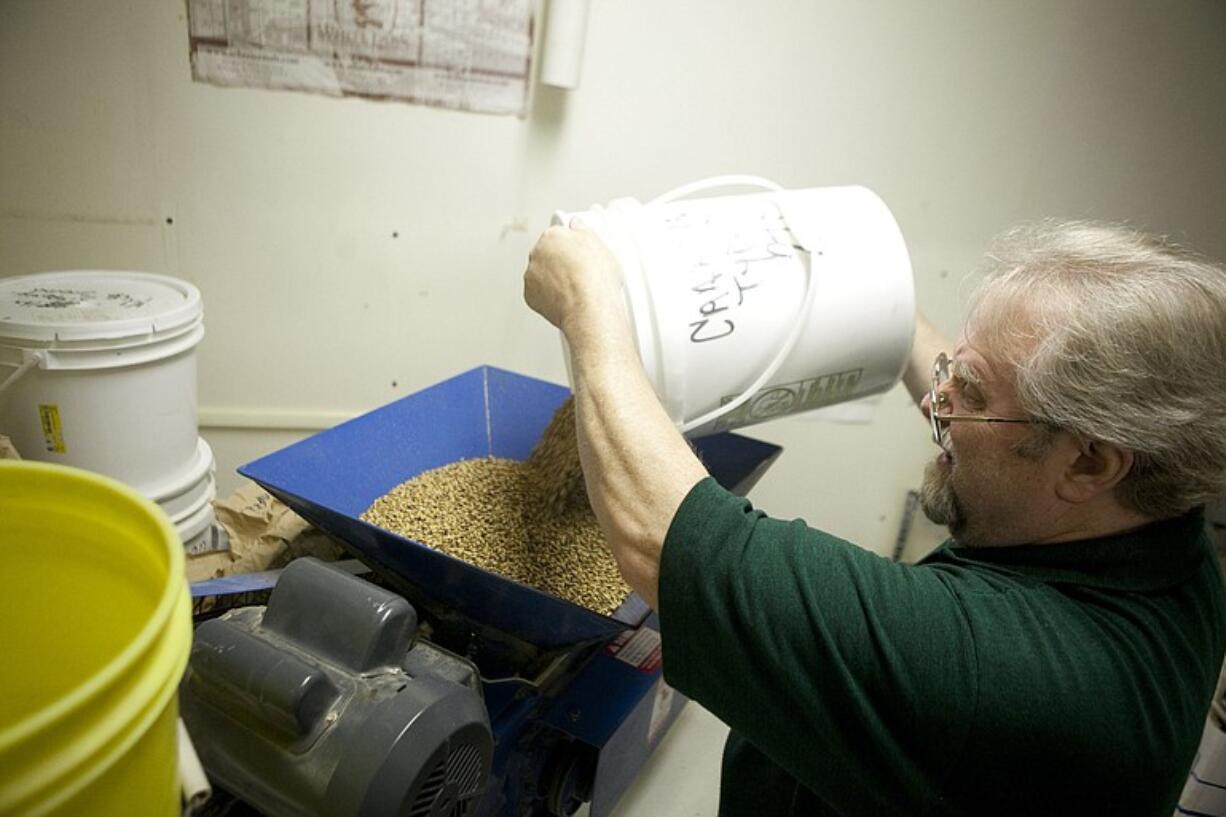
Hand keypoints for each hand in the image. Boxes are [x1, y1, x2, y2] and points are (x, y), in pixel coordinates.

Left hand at [523, 223, 625, 339]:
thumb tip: (576, 225)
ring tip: (574, 288)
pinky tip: (566, 299)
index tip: (578, 254)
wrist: (589, 309)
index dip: (570, 246)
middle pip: (547, 254)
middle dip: (559, 261)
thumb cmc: (596, 279)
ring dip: (553, 279)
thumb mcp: (599, 243)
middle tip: (578, 272)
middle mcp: (536, 253)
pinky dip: (549, 296)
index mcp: (551, 236)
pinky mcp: (530, 296)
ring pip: (541, 273)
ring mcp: (531, 276)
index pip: (558, 235)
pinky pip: (539, 293)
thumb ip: (582, 229)